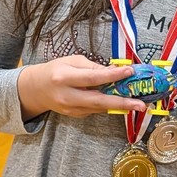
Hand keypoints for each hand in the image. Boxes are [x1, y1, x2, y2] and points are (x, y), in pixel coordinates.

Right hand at [17, 55, 149, 119]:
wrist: (35, 90)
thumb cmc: (55, 70)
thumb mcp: (72, 61)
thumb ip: (93, 67)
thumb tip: (114, 70)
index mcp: (64, 78)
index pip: (93, 77)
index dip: (113, 75)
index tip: (130, 71)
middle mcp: (67, 96)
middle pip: (98, 101)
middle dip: (122, 103)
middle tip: (140, 105)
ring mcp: (70, 108)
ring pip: (99, 108)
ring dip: (119, 106)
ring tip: (137, 103)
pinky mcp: (74, 115)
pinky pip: (95, 110)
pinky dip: (108, 106)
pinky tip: (120, 102)